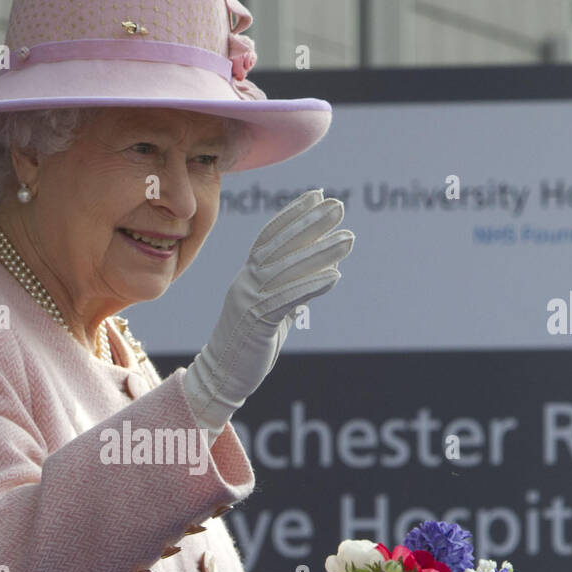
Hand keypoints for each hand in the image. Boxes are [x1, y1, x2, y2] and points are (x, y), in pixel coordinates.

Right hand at [182, 189, 353, 435]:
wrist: (223, 375)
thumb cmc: (249, 344)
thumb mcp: (273, 310)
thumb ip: (292, 287)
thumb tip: (325, 266)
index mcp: (247, 276)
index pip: (270, 236)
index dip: (293, 214)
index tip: (318, 195)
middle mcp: (245, 282)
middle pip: (279, 245)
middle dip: (310, 224)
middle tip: (339, 206)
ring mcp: (248, 301)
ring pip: (286, 269)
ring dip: (320, 252)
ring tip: (349, 238)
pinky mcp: (256, 323)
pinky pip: (287, 300)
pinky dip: (311, 286)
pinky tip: (336, 277)